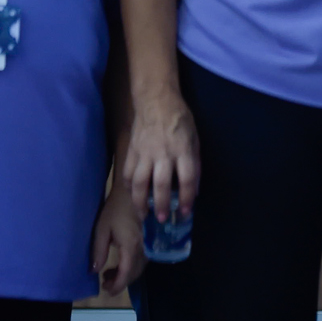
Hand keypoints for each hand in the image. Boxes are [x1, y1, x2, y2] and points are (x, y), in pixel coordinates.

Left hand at [90, 182, 146, 294]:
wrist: (132, 192)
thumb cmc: (115, 208)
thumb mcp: (102, 229)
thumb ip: (98, 251)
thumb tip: (95, 271)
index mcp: (131, 246)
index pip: (126, 274)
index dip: (116, 286)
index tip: (105, 290)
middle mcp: (143, 248)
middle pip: (134, 274)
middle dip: (119, 282)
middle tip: (104, 282)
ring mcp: (148, 245)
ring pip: (139, 268)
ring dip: (125, 275)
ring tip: (108, 274)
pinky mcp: (150, 241)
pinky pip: (142, 261)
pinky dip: (131, 267)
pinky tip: (120, 264)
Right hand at [123, 89, 199, 225]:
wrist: (156, 101)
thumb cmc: (180, 120)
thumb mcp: (195, 138)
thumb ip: (194, 163)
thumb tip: (194, 188)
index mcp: (182, 149)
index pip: (187, 179)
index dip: (187, 198)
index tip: (185, 212)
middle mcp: (163, 153)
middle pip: (160, 184)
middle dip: (161, 205)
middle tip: (162, 219)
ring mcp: (144, 152)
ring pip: (138, 182)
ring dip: (139, 201)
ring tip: (143, 214)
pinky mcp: (131, 151)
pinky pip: (127, 173)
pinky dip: (128, 187)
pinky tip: (132, 195)